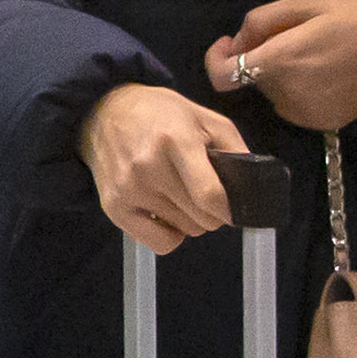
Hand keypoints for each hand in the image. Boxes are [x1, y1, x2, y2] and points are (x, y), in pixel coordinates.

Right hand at [80, 82, 253, 250]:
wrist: (103, 114)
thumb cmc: (161, 114)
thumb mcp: (206, 118)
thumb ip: (235, 149)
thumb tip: (253, 187)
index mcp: (175, 140)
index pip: (210, 195)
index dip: (230, 209)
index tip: (234, 208)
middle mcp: (147, 167)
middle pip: (201, 219)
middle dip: (213, 212)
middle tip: (206, 195)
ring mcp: (127, 190)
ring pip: (184, 231)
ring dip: (191, 220)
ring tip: (182, 197)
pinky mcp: (114, 208)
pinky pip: (159, 243)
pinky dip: (170, 235)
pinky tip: (166, 214)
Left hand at [208, 0, 356, 133]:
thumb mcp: (310, 2)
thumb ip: (263, 19)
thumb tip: (236, 42)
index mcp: (282, 60)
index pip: (223, 75)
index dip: (217, 59)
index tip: (228, 43)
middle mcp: (287, 92)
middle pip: (253, 77)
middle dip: (262, 56)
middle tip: (294, 35)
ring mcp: (305, 112)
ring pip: (273, 91)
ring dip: (281, 73)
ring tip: (318, 53)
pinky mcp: (321, 122)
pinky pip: (294, 104)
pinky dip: (299, 89)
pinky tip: (327, 73)